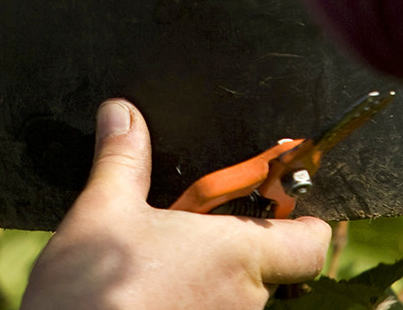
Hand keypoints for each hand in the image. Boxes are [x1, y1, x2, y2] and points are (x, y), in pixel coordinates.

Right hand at [22, 101, 328, 309]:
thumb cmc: (93, 292)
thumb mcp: (103, 210)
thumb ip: (123, 158)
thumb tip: (123, 112)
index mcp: (237, 255)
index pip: (309, 244)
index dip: (303, 221)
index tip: (280, 201)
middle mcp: (243, 303)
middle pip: (266, 268)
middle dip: (234, 245)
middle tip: (190, 222)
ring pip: (234, 298)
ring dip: (208, 277)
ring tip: (157, 259)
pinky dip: (189, 301)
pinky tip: (148, 291)